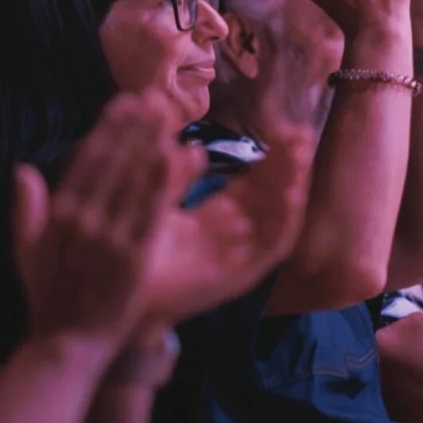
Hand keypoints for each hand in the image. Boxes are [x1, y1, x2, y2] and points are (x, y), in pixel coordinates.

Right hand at [10, 91, 201, 342]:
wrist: (68, 341)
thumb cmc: (49, 295)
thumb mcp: (27, 251)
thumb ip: (25, 209)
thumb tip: (22, 169)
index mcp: (59, 215)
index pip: (86, 161)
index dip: (107, 129)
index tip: (124, 102)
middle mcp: (83, 222)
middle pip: (112, 164)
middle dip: (133, 127)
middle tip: (153, 97)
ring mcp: (109, 239)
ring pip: (132, 182)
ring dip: (150, 144)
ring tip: (166, 116)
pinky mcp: (134, 258)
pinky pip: (150, 213)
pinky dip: (162, 183)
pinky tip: (175, 157)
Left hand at [143, 122, 313, 325]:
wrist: (121, 294)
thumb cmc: (135, 252)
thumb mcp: (156, 204)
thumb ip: (175, 178)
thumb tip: (193, 149)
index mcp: (214, 220)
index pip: (251, 185)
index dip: (267, 158)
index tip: (280, 129)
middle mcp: (232, 238)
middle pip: (269, 197)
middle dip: (287, 165)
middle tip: (299, 133)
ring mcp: (238, 257)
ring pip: (276, 218)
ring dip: (292, 186)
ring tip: (301, 155)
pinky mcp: (241, 276)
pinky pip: (271, 249)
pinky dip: (285, 221)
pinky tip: (291, 195)